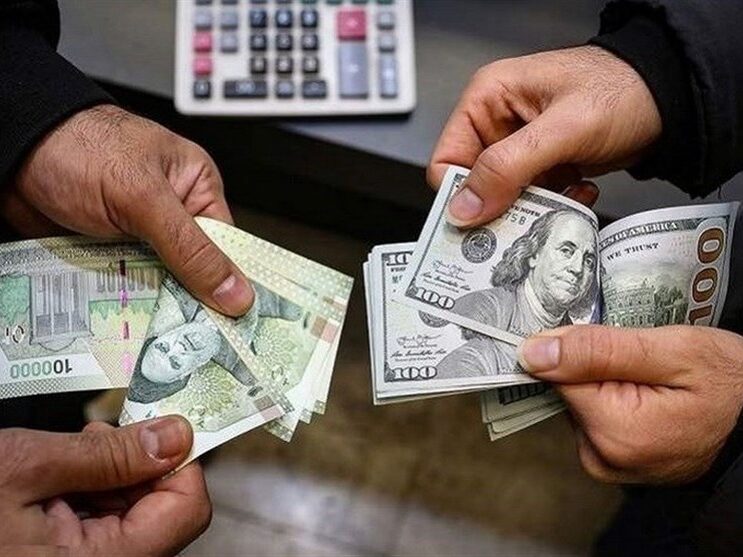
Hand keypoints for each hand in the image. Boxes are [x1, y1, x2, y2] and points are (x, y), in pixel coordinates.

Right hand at [0, 417, 210, 555]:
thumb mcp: (24, 469)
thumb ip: (107, 455)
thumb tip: (172, 436)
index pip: (187, 509)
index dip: (181, 462)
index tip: (164, 426)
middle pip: (161, 510)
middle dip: (138, 466)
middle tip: (101, 437)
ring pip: (132, 516)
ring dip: (109, 479)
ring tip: (64, 462)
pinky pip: (101, 527)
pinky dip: (87, 496)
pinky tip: (55, 483)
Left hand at [1, 104, 252, 316]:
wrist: (12, 150)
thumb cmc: (78, 148)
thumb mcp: (144, 198)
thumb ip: (191, 248)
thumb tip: (235, 291)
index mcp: (195, 189)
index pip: (227, 247)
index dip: (232, 284)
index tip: (238, 322)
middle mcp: (171, 214)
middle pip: (194, 272)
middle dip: (190, 300)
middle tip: (196, 337)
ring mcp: (139, 236)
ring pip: (159, 284)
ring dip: (154, 304)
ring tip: (161, 332)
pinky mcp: (109, 253)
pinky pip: (126, 286)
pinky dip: (124, 302)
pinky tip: (128, 319)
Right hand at [429, 46, 661, 226]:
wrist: (671, 97)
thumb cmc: (624, 90)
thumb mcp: (562, 129)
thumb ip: (509, 167)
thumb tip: (464, 207)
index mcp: (487, 100)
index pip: (446, 159)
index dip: (459, 194)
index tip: (480, 222)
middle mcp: (497, 123)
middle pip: (473, 183)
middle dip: (499, 205)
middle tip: (525, 218)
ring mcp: (521, 146)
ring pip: (503, 196)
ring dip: (531, 207)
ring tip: (562, 196)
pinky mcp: (542, 164)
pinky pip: (530, 197)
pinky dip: (553, 202)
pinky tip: (577, 189)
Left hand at [518, 325, 742, 483]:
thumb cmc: (731, 384)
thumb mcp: (673, 351)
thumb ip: (599, 350)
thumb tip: (532, 352)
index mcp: (611, 431)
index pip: (556, 373)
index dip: (576, 346)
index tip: (606, 335)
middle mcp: (601, 457)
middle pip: (567, 389)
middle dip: (593, 364)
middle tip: (640, 356)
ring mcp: (607, 464)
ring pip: (579, 401)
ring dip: (602, 381)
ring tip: (648, 373)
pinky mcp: (613, 461)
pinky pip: (594, 418)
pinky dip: (611, 398)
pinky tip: (644, 390)